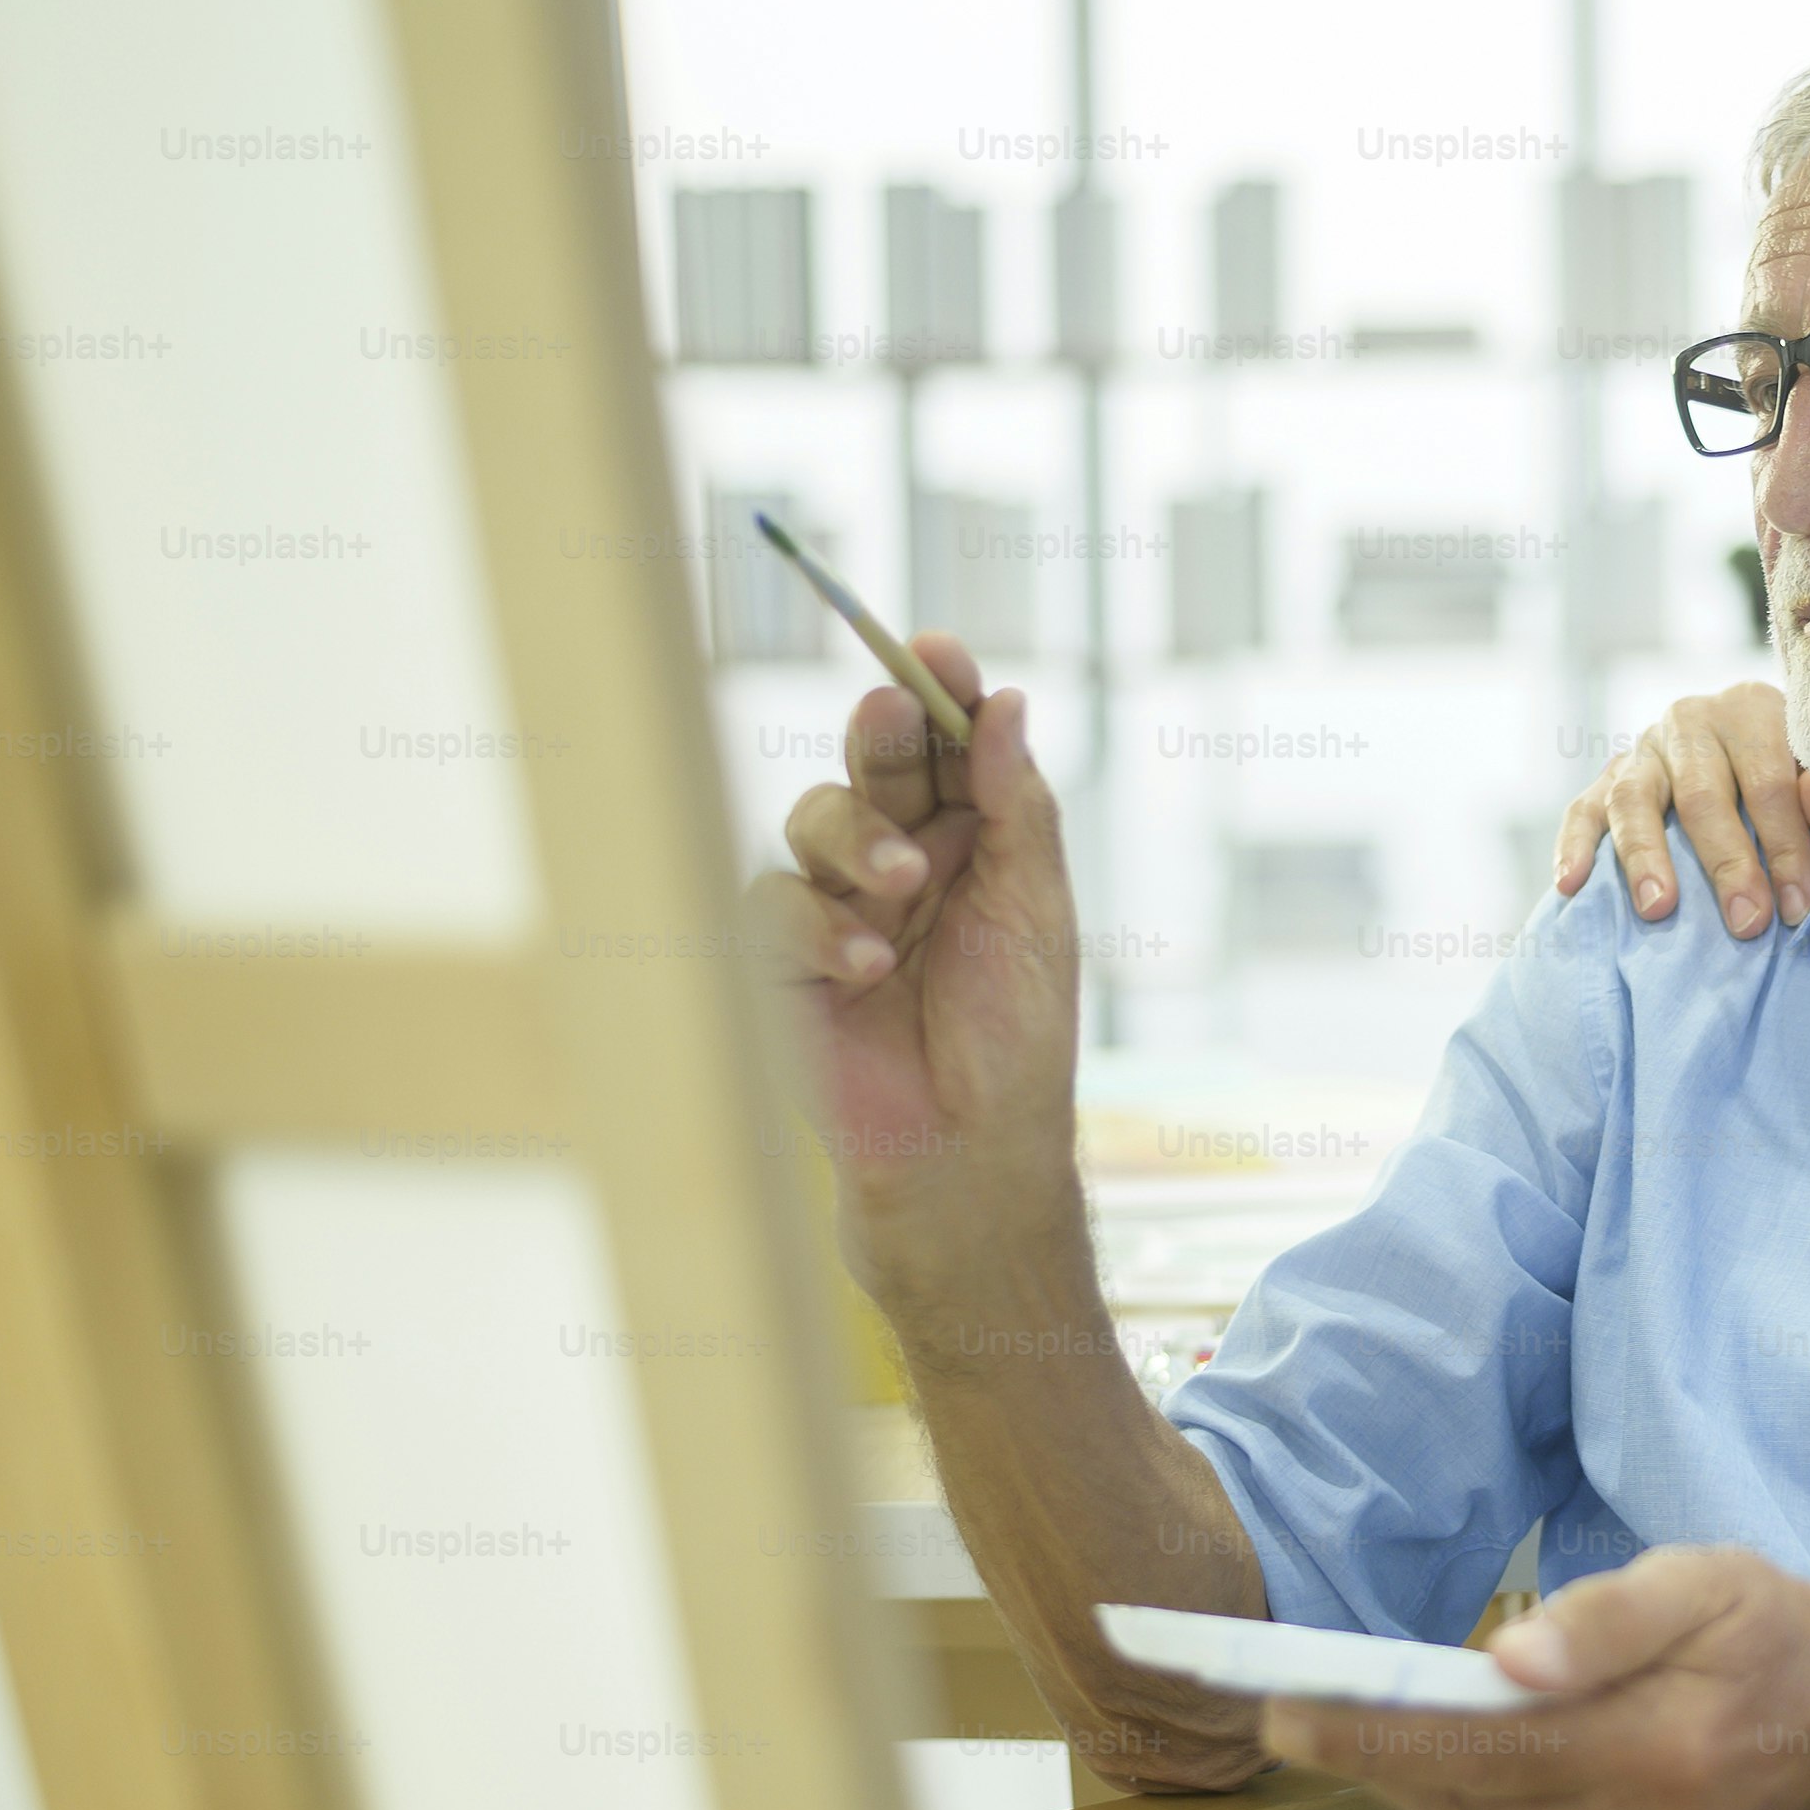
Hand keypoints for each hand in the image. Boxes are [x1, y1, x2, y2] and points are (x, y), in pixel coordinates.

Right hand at [741, 634, 1086, 1318]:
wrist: (969, 1159)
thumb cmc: (1015, 1045)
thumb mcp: (1038, 915)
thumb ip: (1015, 811)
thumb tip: (1007, 706)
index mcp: (968, 842)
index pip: (945, 745)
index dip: (938, 693)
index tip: (936, 649)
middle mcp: (898, 862)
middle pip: (872, 762)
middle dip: (882, 732)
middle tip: (894, 712)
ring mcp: (835, 908)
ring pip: (811, 818)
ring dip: (855, 839)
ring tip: (903, 887)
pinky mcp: (781, 965)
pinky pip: (770, 905)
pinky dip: (818, 925)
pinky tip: (867, 965)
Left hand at [1260, 1548, 1809, 1809]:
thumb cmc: (1767, 1630)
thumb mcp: (1701, 1581)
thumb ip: (1606, 1618)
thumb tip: (1507, 1660)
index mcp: (1662, 1750)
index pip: (1480, 1749)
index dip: (1373, 1734)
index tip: (1284, 1710)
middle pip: (1467, 1804)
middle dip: (1376, 1757)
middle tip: (1302, 1711)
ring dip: (1425, 1793)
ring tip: (1382, 1734)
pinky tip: (1474, 1780)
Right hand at [1551, 682, 1809, 937]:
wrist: (1747, 743)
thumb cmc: (1796, 773)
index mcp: (1750, 709)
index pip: (1768, 781)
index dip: (1786, 846)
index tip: (1798, 906)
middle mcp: (1691, 719)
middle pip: (1703, 795)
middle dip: (1727, 864)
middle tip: (1747, 923)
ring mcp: (1642, 748)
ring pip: (1634, 800)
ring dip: (1646, 858)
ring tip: (1659, 910)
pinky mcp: (1606, 777)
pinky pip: (1582, 810)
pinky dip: (1573, 846)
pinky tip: (1570, 885)